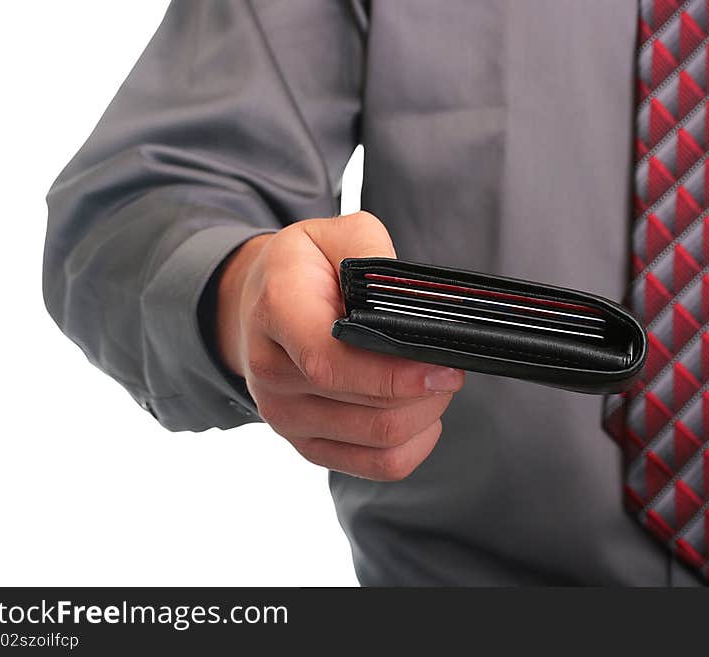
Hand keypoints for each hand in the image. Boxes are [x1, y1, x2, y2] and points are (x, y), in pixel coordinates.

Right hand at [215, 212, 464, 480]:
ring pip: (381, 440)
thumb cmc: (306, 269)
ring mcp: (286, 416)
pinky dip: (413, 445)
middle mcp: (272, 372)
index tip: (444, 366)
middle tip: (449, 362)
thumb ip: (372, 255)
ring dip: (425, 414)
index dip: (395, 374)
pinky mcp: (306, 444)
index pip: (333, 363)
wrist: (259, 304)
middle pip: (371, 409)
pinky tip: (419, 413)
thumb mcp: (336, 234)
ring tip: (434, 382)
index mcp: (277, 312)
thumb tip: (411, 300)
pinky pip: (378, 465)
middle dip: (427, 389)